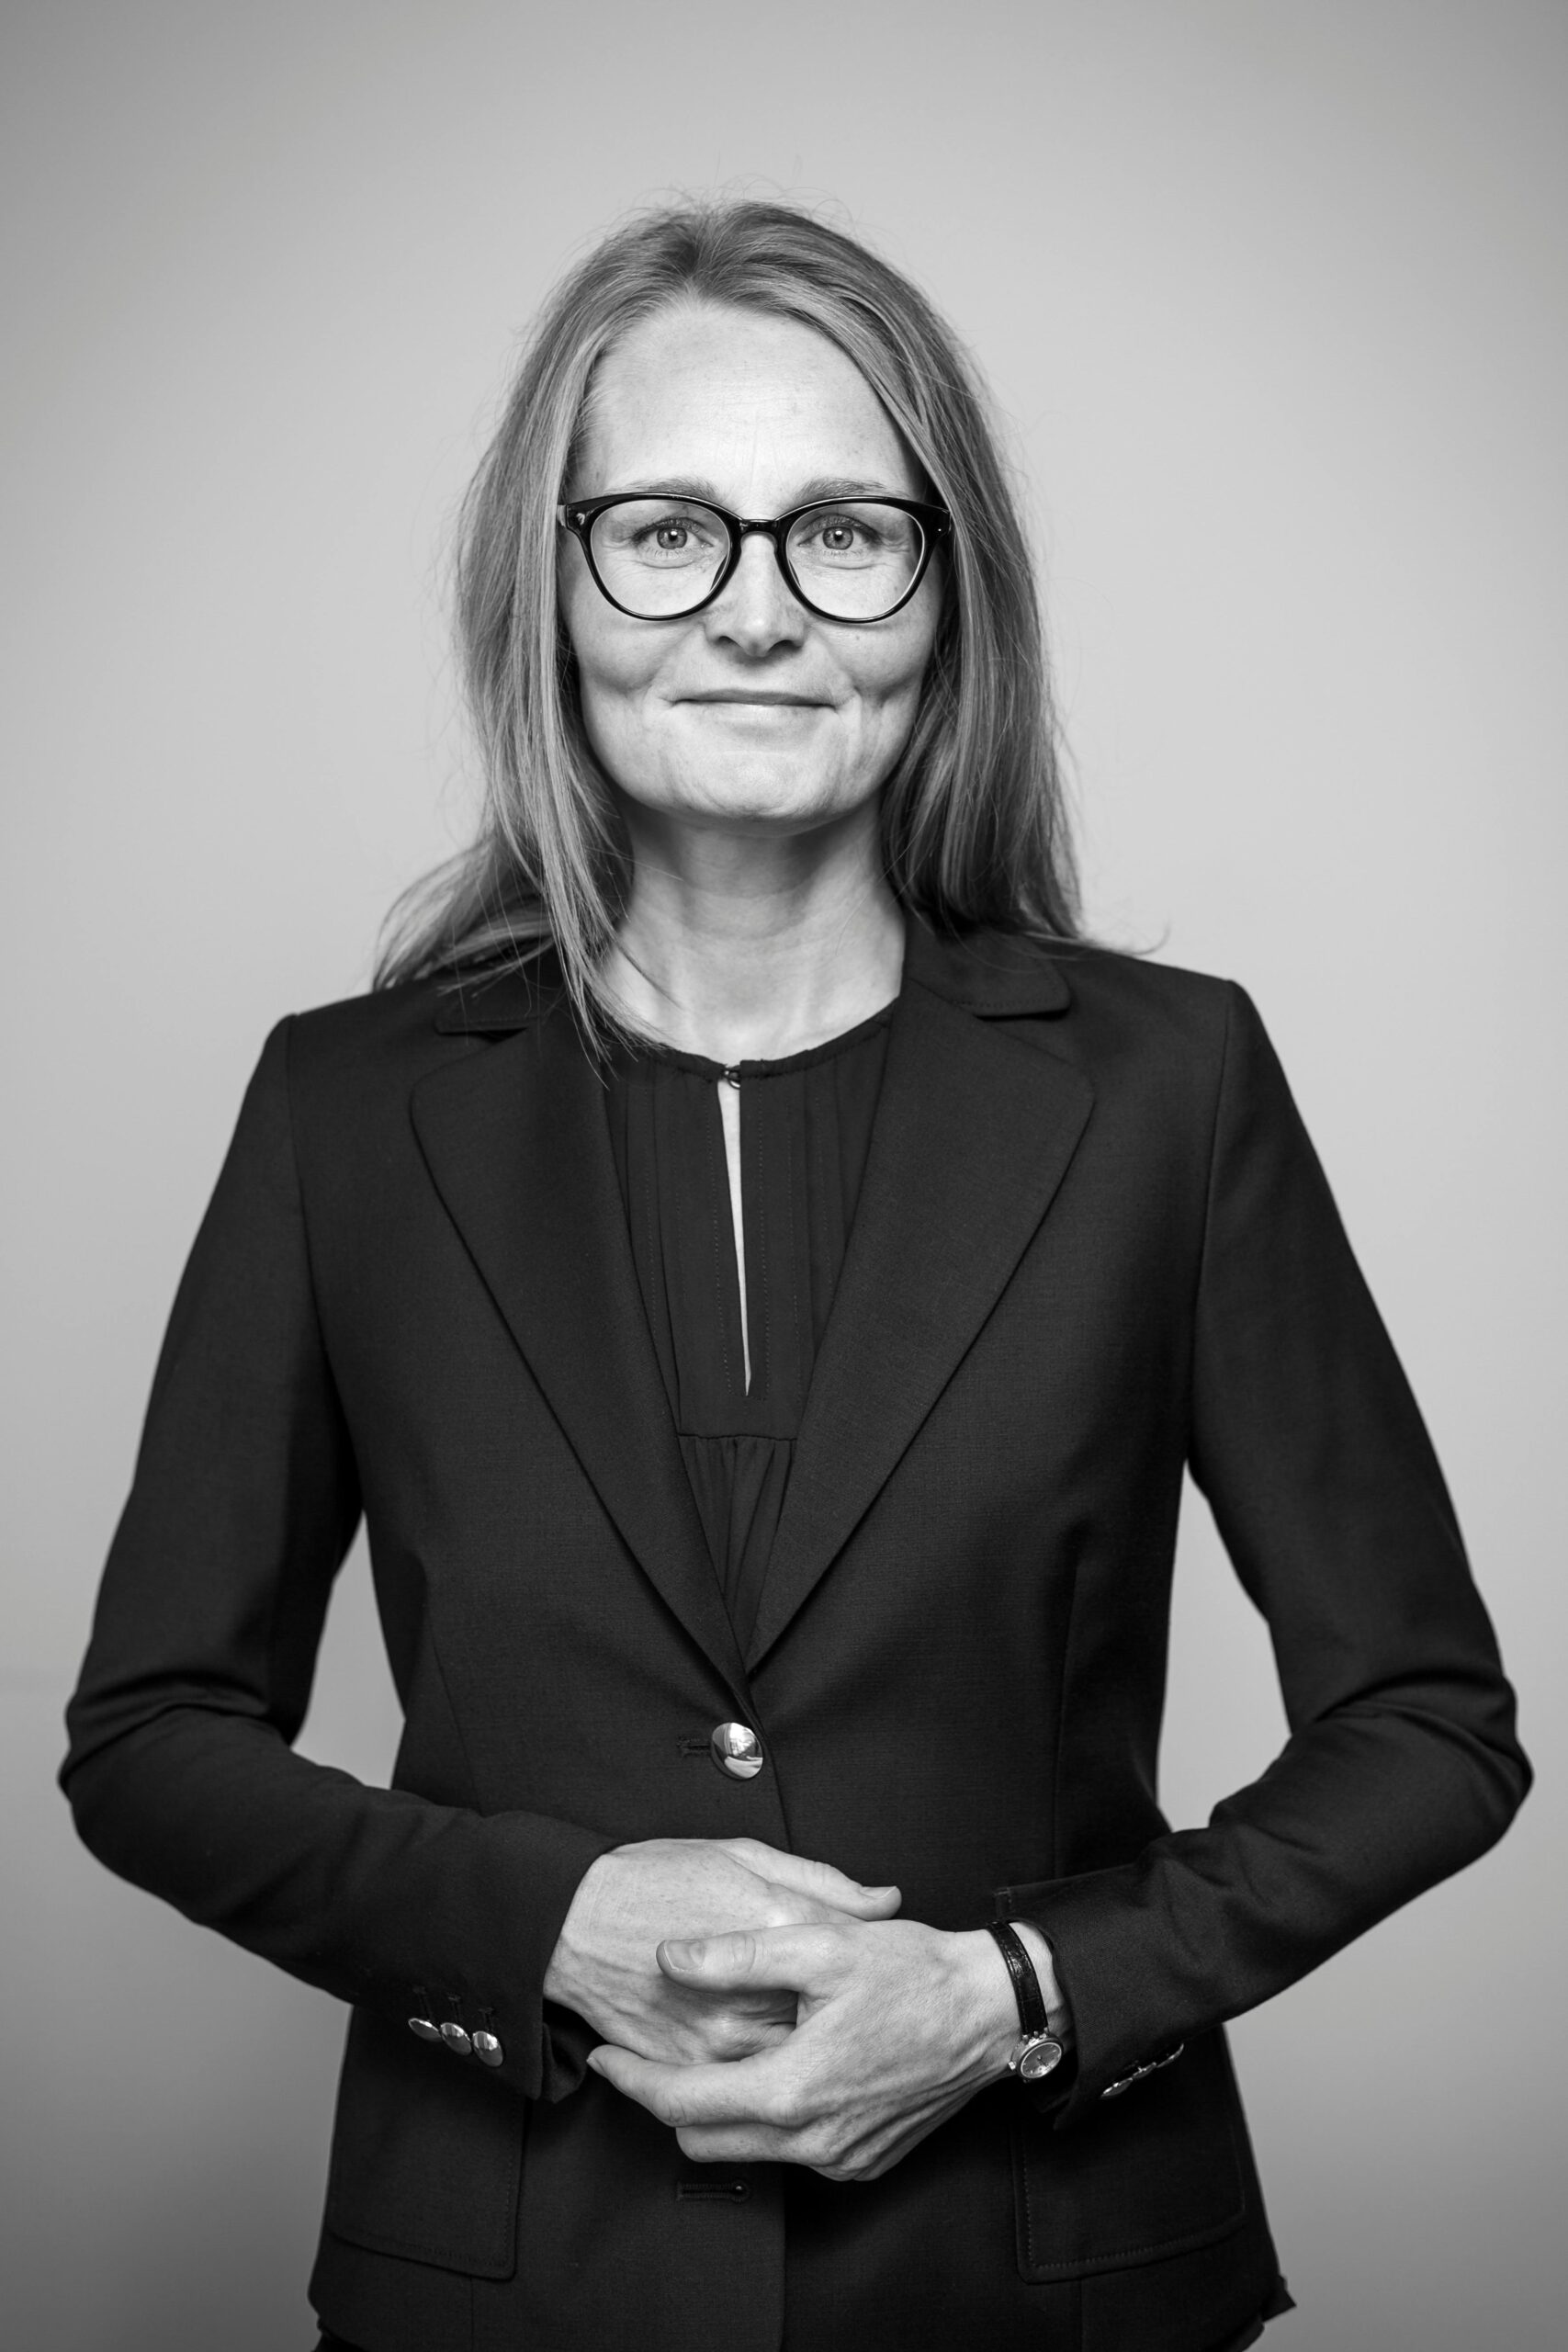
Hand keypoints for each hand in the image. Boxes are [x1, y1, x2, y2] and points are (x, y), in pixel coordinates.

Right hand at [543, 1837, 900, 2065]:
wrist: (568, 1924)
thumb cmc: (652, 1878)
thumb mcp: (742, 1854)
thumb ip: (821, 1882)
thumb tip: (885, 1901)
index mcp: (771, 1925)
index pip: (853, 1948)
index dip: (877, 1954)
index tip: (886, 1956)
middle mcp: (750, 1992)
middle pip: (829, 2014)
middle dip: (851, 2011)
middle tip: (862, 2000)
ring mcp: (720, 2039)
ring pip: (794, 2057)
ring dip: (814, 2045)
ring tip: (825, 2027)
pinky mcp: (693, 2067)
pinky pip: (749, 2082)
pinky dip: (771, 2066)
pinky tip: (777, 2045)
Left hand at [587, 1918, 1045, 2180]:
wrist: (991, 2011)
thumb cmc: (912, 1971)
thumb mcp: (819, 1941)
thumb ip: (734, 1951)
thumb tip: (668, 1957)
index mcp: (791, 2090)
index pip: (680, 2103)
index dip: (631, 2079)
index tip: (601, 2054)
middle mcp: (812, 2141)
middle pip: (701, 2141)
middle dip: (664, 2100)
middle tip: (646, 2052)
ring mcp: (839, 2160)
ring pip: (744, 2150)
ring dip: (715, 2110)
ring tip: (706, 2053)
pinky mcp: (861, 2162)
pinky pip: (789, 2153)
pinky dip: (764, 2120)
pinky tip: (770, 2069)